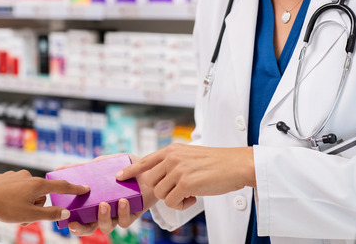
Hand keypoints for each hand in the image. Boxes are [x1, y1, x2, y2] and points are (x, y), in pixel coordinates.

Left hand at [0, 169, 88, 227]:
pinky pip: (15, 189)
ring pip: (27, 192)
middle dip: (36, 206)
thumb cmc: (4, 208)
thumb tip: (65, 212)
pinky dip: (14, 198)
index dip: (74, 189)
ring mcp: (15, 175)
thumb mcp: (30, 215)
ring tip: (12, 212)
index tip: (85, 188)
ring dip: (25, 203)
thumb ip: (50, 214)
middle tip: (25, 216)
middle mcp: (28, 176)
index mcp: (37, 184)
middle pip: (41, 194)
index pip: (61, 186)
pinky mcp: (4, 177)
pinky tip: (4, 203)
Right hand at [68, 154, 157, 235]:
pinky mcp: (133, 214)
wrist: (148, 166)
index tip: (66, 220)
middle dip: (82, 229)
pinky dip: (122, 212)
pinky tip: (122, 201)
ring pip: (107, 226)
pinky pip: (125, 220)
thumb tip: (58, 169)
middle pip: (90, 227)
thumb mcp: (101, 164)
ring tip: (103, 204)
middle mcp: (105, 212)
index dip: (73, 223)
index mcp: (94, 202)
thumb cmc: (123, 166)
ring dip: (103, 217)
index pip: (80, 217)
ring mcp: (118, 214)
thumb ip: (82, 167)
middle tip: (76, 223)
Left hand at [115, 144, 254, 210]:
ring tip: (190, 193)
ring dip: (174, 198)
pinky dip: (182, 205)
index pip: (145, 160)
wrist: (236, 165)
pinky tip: (194, 198)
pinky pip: (172, 202)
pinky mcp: (185, 183)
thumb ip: (173, 161)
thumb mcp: (190, 155)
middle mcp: (172, 158)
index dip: (131, 170)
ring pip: (161, 194)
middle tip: (181, 190)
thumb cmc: (217, 163)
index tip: (119, 176)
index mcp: (172, 150)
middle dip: (163, 190)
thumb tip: (159, 176)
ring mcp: (177, 170)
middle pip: (151, 182)